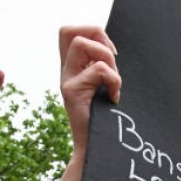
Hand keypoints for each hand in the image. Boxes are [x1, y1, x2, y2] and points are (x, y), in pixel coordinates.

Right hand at [59, 25, 120, 153]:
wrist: (98, 149)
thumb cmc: (109, 120)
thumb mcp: (106, 87)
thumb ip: (105, 68)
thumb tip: (112, 49)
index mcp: (74, 68)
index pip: (69, 32)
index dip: (92, 32)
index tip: (111, 53)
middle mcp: (66, 72)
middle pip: (69, 30)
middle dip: (97, 37)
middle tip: (111, 62)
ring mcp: (66, 81)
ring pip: (83, 44)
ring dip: (107, 59)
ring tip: (113, 83)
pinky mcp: (72, 92)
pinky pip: (98, 69)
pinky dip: (114, 80)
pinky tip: (114, 97)